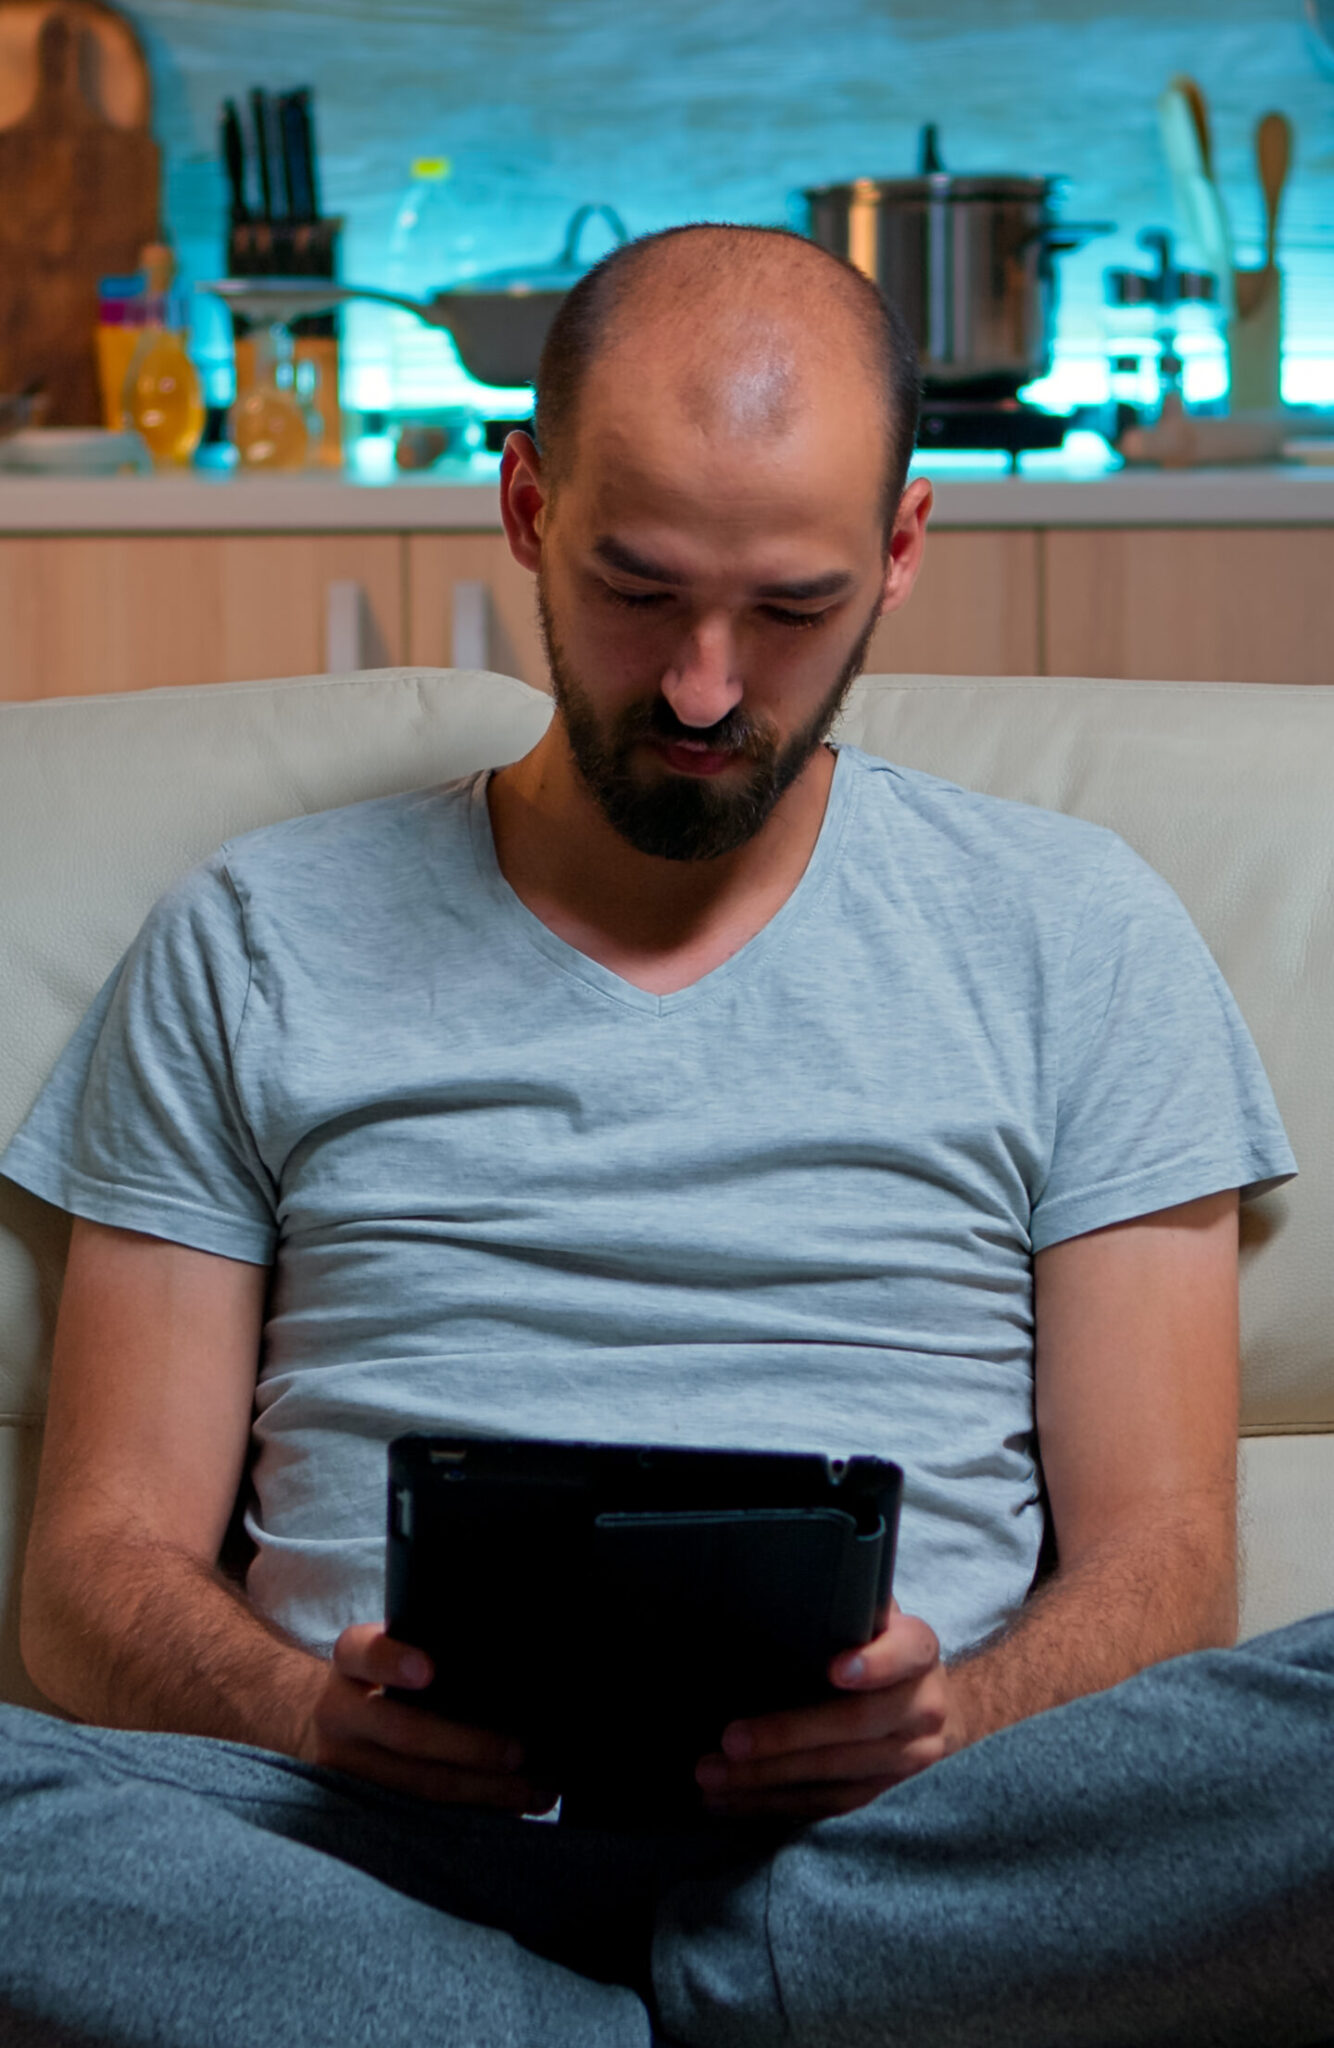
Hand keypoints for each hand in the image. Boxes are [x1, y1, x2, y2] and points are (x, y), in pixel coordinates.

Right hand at [297, 1623, 556, 1812]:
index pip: (366, 1653)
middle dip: (467, 1745)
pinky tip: (511, 1808)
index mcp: (351, 1659)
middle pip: (404, 1732)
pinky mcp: (357, 1804)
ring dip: (481, 1790)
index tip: (428, 1670)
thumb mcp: (391, 1646)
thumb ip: (430, 1643)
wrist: (330, 1718)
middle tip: (518, 1752)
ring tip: (534, 1789)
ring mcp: (344, 1764)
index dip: (395, 1662)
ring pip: (415, 1784)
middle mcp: (339, 1710)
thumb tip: (508, 1661)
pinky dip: (469, 1812)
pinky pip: (418, 1814)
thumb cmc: (385, 1673)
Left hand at [694, 1601, 966, 1821]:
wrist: (937, 1713)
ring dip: (768, 1781)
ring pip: (837, 1777)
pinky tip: (730, 1801)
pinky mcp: (886, 1799)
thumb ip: (848, 1603)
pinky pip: (829, 1808)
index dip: (874, 1663)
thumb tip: (785, 1570)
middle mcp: (922, 1709)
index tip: (836, 1668)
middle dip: (788, 1735)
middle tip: (731, 1739)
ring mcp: (909, 1762)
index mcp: (919, 1653)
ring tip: (712, 1775)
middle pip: (856, 1727)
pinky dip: (776, 1806)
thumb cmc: (885, 1653)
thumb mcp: (879, 1620)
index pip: (905, 1652)